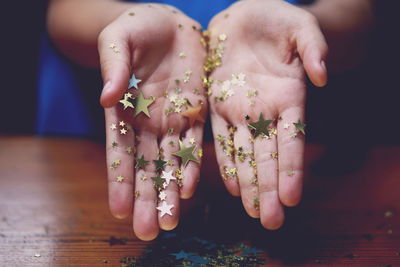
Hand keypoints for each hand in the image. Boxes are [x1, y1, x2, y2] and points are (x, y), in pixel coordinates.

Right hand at [98, 4, 206, 239]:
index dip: (120, 180)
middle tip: (147, 231)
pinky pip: (195, 144)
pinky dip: (193, 166)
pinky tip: (190, 189)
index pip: (119, 151)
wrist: (170, 22)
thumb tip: (108, 98)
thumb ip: (114, 68)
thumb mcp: (119, 39)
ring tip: (170, 221)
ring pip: (171, 162)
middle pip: (146, 166)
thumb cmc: (137, 27)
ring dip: (170, 191)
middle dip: (147, 198)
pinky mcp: (197, 112)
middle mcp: (147, 122)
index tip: (119, 209)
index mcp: (124, 109)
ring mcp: (173, 119)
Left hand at [207, 0, 327, 228]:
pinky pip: (219, 138)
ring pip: (244, 154)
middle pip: (267, 156)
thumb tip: (321, 76)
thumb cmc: (277, 19)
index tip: (293, 198)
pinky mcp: (216, 105)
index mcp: (289, 98)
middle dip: (269, 188)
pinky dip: (224, 161)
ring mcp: (239, 111)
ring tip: (251, 211)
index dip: (292, 168)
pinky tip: (230, 185)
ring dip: (248, 183)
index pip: (292, 140)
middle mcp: (265, 112)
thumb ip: (314, 48)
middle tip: (270, 220)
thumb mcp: (300, 27)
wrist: (244, 18)